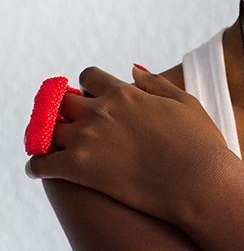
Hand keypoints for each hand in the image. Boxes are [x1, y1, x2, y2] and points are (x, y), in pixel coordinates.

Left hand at [25, 66, 234, 224]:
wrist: (198, 181)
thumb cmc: (199, 142)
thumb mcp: (184, 102)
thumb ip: (156, 83)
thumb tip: (132, 70)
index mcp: (125, 93)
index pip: (88, 76)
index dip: (87, 87)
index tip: (90, 99)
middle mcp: (101, 110)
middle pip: (61, 100)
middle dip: (63, 109)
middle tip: (68, 123)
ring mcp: (88, 138)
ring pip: (47, 129)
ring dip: (47, 136)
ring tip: (52, 147)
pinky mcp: (79, 168)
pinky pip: (40, 164)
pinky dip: (36, 166)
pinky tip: (41, 170)